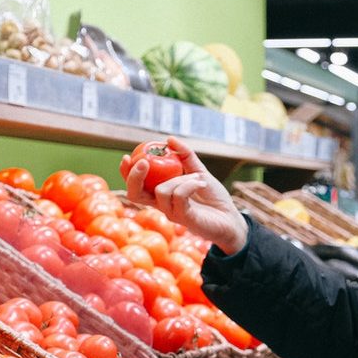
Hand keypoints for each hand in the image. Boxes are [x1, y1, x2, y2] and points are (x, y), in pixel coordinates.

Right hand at [123, 137, 248, 254]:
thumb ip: (185, 156)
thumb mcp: (199, 172)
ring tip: (197, 178)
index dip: (126, 173)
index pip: (136, 186)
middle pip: (134, 194)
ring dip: (180, 178)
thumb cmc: (213, 198)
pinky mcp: (184, 219)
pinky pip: (179, 196)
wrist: (232, 218)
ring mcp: (172, 213)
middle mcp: (162, 205)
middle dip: (134, 176)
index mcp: (161, 194)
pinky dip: (189, 184)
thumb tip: (168, 138)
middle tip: (144, 162)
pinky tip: (200, 183)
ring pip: (161, 191)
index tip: (127, 157)